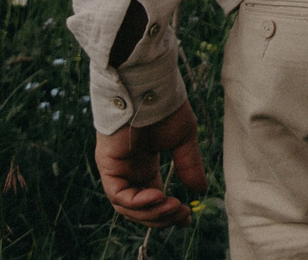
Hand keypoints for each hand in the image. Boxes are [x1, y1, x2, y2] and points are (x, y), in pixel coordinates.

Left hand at [95, 97, 206, 227]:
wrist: (150, 87)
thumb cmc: (165, 106)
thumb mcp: (183, 139)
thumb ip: (188, 165)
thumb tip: (199, 191)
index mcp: (145, 164)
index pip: (152, 198)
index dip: (168, 212)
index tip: (187, 218)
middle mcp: (129, 171)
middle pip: (140, 208)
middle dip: (161, 217)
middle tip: (182, 215)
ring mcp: (117, 170)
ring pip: (128, 207)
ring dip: (152, 213)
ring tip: (173, 206)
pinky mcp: (108, 166)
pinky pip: (119, 196)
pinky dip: (138, 202)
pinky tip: (158, 196)